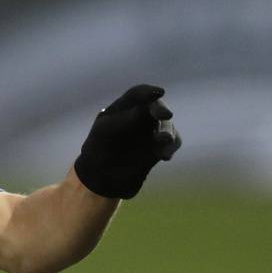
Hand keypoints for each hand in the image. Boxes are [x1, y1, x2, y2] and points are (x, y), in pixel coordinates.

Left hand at [73, 85, 180, 199]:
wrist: (101, 180)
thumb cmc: (98, 151)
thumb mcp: (105, 133)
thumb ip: (123, 120)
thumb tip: (144, 110)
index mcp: (123, 108)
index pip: (137, 94)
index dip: (148, 92)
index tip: (158, 93)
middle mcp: (141, 116)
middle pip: (156, 107)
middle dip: (161, 111)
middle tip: (165, 115)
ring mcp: (152, 131)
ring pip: (166, 125)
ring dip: (167, 131)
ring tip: (163, 141)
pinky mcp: (160, 146)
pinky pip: (173, 142)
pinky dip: (171, 146)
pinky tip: (165, 156)